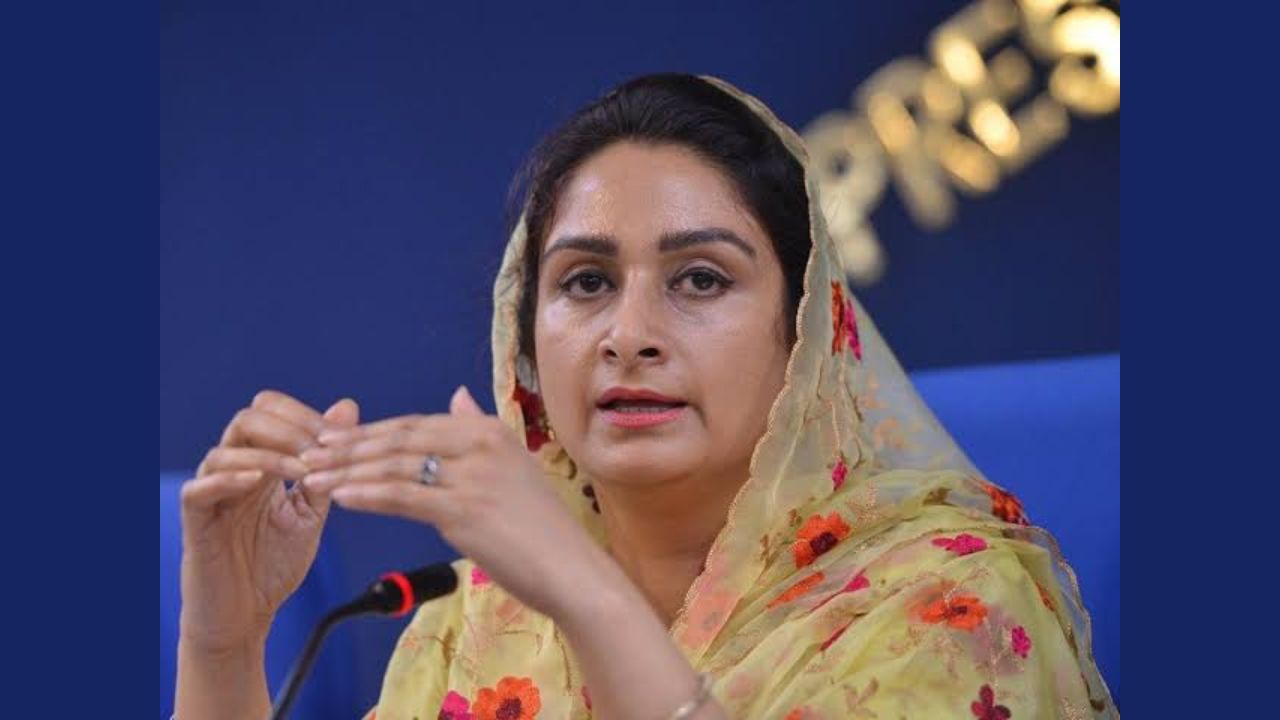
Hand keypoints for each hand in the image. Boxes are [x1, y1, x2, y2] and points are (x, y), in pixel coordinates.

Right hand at [178, 390, 358, 652]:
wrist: (245, 617)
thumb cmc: (275, 566)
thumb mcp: (312, 510)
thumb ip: (328, 465)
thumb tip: (348, 408)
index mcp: (260, 465)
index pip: (271, 413)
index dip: (303, 415)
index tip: (338, 435)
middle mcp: (233, 472)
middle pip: (248, 420)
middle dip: (289, 428)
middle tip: (321, 449)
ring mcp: (211, 495)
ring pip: (224, 451)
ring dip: (269, 456)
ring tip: (302, 472)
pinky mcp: (195, 522)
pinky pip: (199, 489)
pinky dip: (228, 479)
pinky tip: (257, 483)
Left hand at [301, 386, 604, 620]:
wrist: (571, 570)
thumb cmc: (541, 529)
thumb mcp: (513, 466)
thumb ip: (480, 429)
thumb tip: (459, 395)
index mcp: (489, 430)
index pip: (415, 424)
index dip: (370, 432)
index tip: (333, 440)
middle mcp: (480, 444)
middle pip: (399, 439)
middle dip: (349, 447)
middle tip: (309, 454)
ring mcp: (472, 475)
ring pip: (395, 466)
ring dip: (347, 472)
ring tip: (313, 479)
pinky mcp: (464, 509)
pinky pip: (404, 497)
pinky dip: (368, 494)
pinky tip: (341, 497)